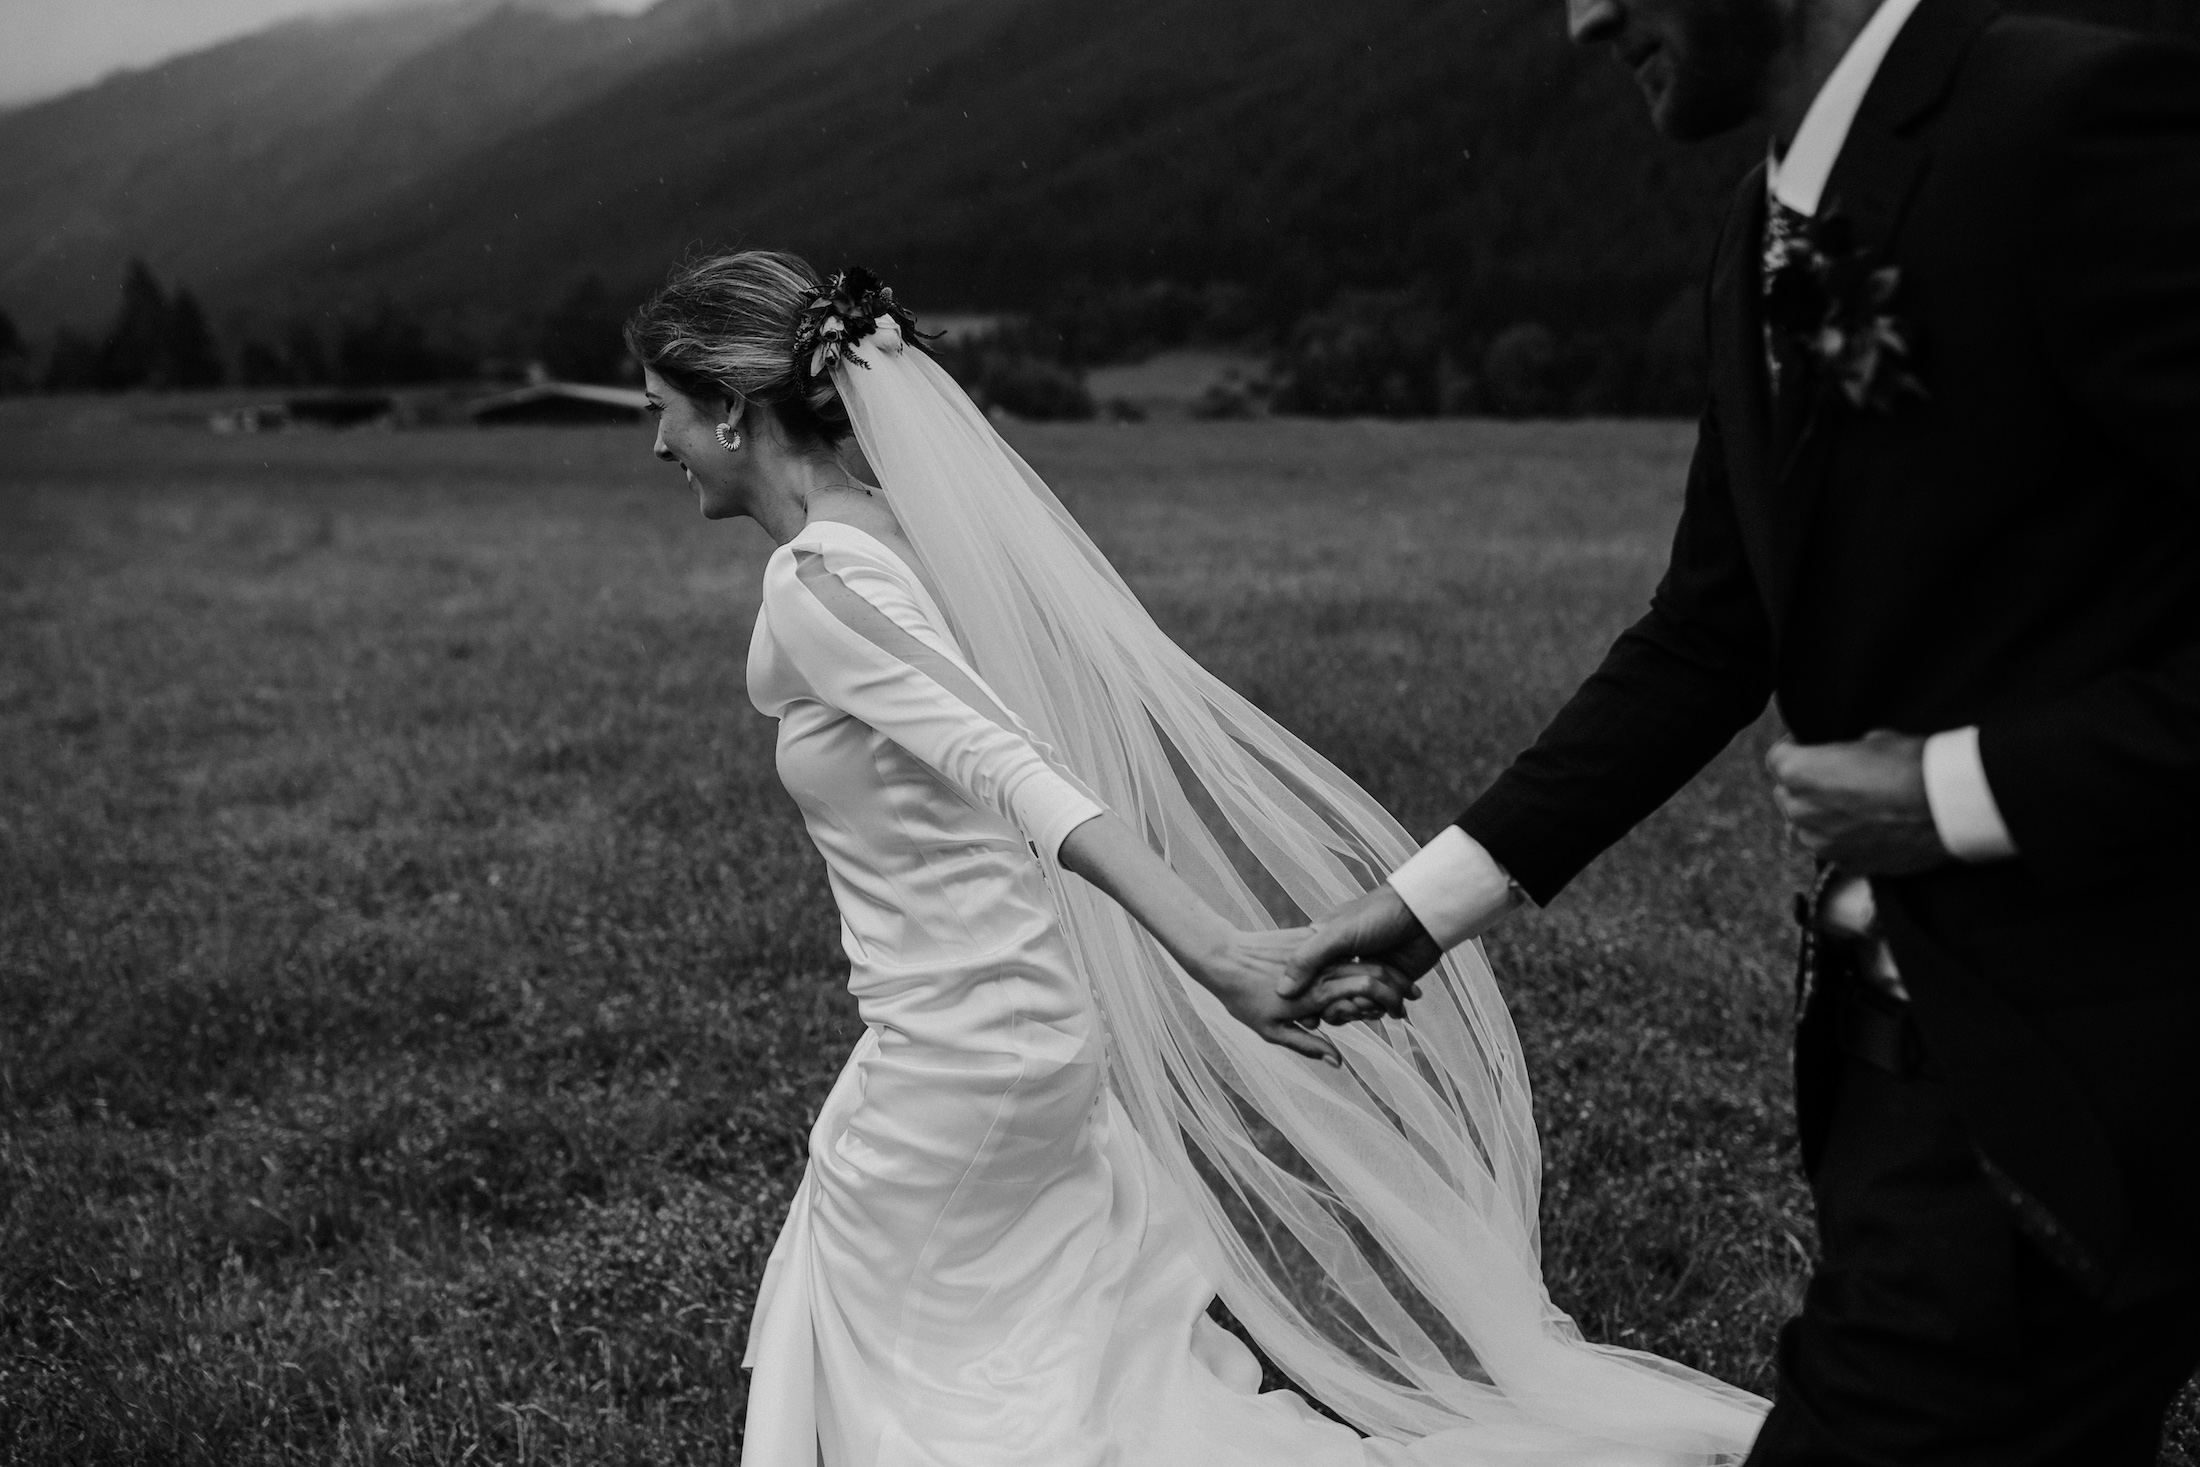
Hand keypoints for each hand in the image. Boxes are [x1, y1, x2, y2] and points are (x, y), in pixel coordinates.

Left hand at [1191, 927, 1413, 1065]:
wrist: (1220, 957)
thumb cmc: (1242, 999)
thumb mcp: (1271, 1032)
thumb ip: (1308, 1046)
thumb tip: (1338, 1065)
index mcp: (1313, 996)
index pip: (1362, 996)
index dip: (1387, 1002)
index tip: (1400, 1012)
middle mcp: (1318, 970)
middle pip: (1368, 975)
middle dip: (1394, 986)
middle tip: (1411, 998)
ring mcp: (1314, 950)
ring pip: (1357, 960)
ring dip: (1382, 971)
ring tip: (1398, 983)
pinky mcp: (1306, 935)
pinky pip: (1337, 947)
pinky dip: (1356, 956)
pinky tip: (1367, 960)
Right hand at [1279, 887, 1441, 1018]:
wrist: (1423, 914)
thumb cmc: (1376, 915)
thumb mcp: (1336, 934)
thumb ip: (1307, 961)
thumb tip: (1281, 993)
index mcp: (1321, 947)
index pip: (1304, 984)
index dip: (1309, 1002)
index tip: (1314, 1013)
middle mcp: (1339, 963)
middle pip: (1326, 1001)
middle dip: (1340, 1009)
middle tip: (1355, 1006)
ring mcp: (1363, 975)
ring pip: (1351, 1007)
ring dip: (1363, 1011)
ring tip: (1375, 1006)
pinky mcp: (1386, 985)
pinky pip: (1375, 1007)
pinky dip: (1382, 1010)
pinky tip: (1393, 1007)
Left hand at [1766, 729, 1948, 874]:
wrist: (1950, 808)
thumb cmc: (1913, 765)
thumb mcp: (1873, 739)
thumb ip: (1843, 752)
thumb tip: (1846, 757)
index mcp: (1799, 772)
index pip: (1777, 758)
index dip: (1796, 750)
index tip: (1812, 747)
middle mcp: (1800, 810)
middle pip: (1786, 794)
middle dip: (1805, 785)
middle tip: (1836, 777)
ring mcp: (1821, 842)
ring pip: (1805, 826)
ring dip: (1820, 816)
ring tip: (1853, 806)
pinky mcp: (1845, 864)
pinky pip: (1831, 849)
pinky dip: (1842, 839)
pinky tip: (1868, 828)